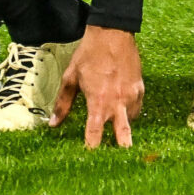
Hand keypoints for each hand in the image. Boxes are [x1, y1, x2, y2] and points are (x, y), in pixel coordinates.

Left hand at [52, 24, 143, 148]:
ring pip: (131, 121)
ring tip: (119, 132)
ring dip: (124, 127)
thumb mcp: (70, 78)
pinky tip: (124, 110)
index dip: (91, 148)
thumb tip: (53, 124)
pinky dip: (131, 111)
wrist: (112, 33)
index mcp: (98, 102)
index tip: (88, 160)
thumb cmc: (88, 55)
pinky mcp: (140, 87)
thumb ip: (63, 103)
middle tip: (120, 162)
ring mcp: (131, 95)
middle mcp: (117, 102)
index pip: (94, 134)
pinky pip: (137, 106)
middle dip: (122, 149)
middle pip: (123, 134)